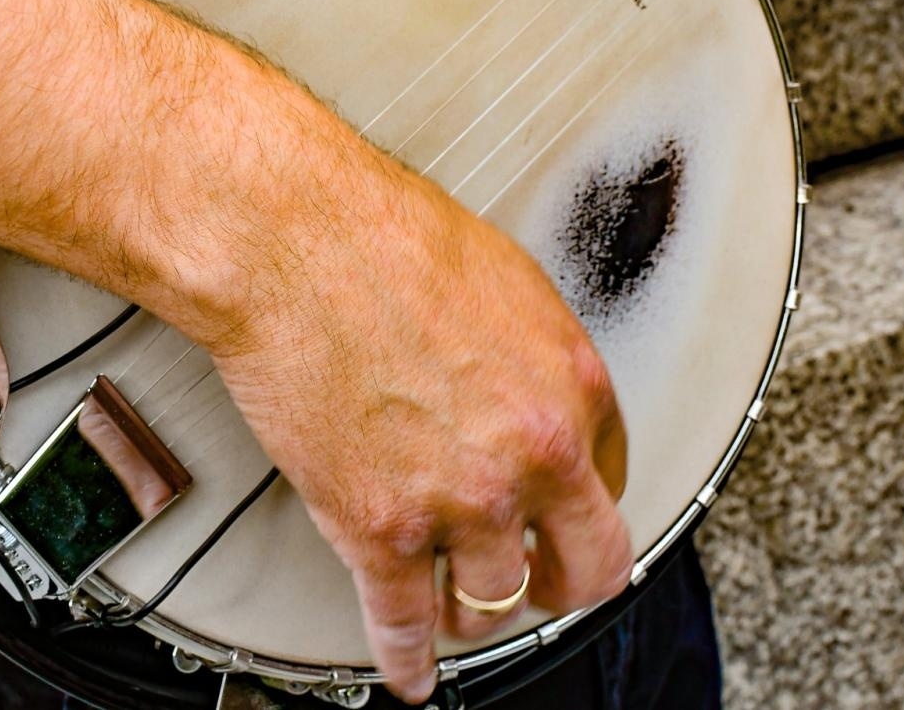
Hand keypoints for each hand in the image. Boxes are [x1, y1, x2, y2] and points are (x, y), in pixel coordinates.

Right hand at [197, 138, 630, 704]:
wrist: (290, 243)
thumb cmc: (381, 237)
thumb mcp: (507, 281)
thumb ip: (535, 356)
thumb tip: (531, 388)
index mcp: (572, 387)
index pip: (614, 475)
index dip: (584, 491)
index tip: (565, 505)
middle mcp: (529, 457)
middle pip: (584, 567)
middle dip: (564, 578)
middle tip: (548, 577)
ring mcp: (456, 503)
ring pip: (492, 602)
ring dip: (476, 604)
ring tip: (458, 599)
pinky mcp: (377, 532)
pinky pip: (402, 625)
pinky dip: (407, 661)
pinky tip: (410, 674)